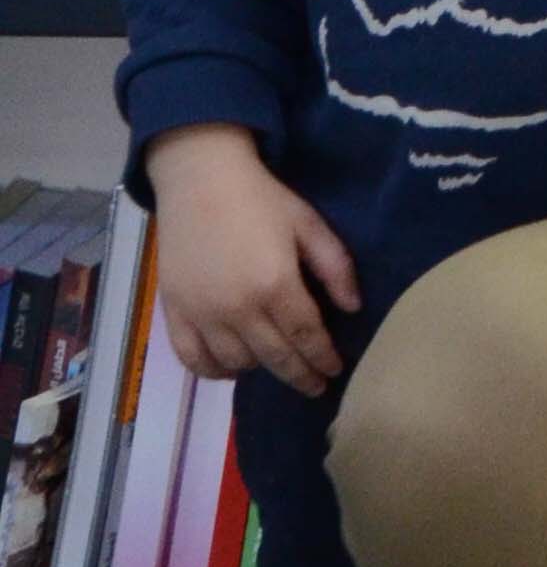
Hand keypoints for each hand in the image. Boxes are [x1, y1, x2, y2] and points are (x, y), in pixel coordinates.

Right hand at [147, 124, 359, 396]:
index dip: (323, 358)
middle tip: (315, 387)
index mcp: (276, 284)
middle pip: (276, 357)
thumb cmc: (260, 199)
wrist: (200, 179)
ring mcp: (203, 314)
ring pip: (237, 363)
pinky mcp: (174, 313)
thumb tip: (353, 308)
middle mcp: (238, 308)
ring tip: (276, 365)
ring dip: (261, 369)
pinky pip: (193, 359)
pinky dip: (214, 371)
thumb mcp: (309, 224)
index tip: (334, 370)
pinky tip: (231, 368)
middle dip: (300, 376)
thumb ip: (334, 267)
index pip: (306, 336)